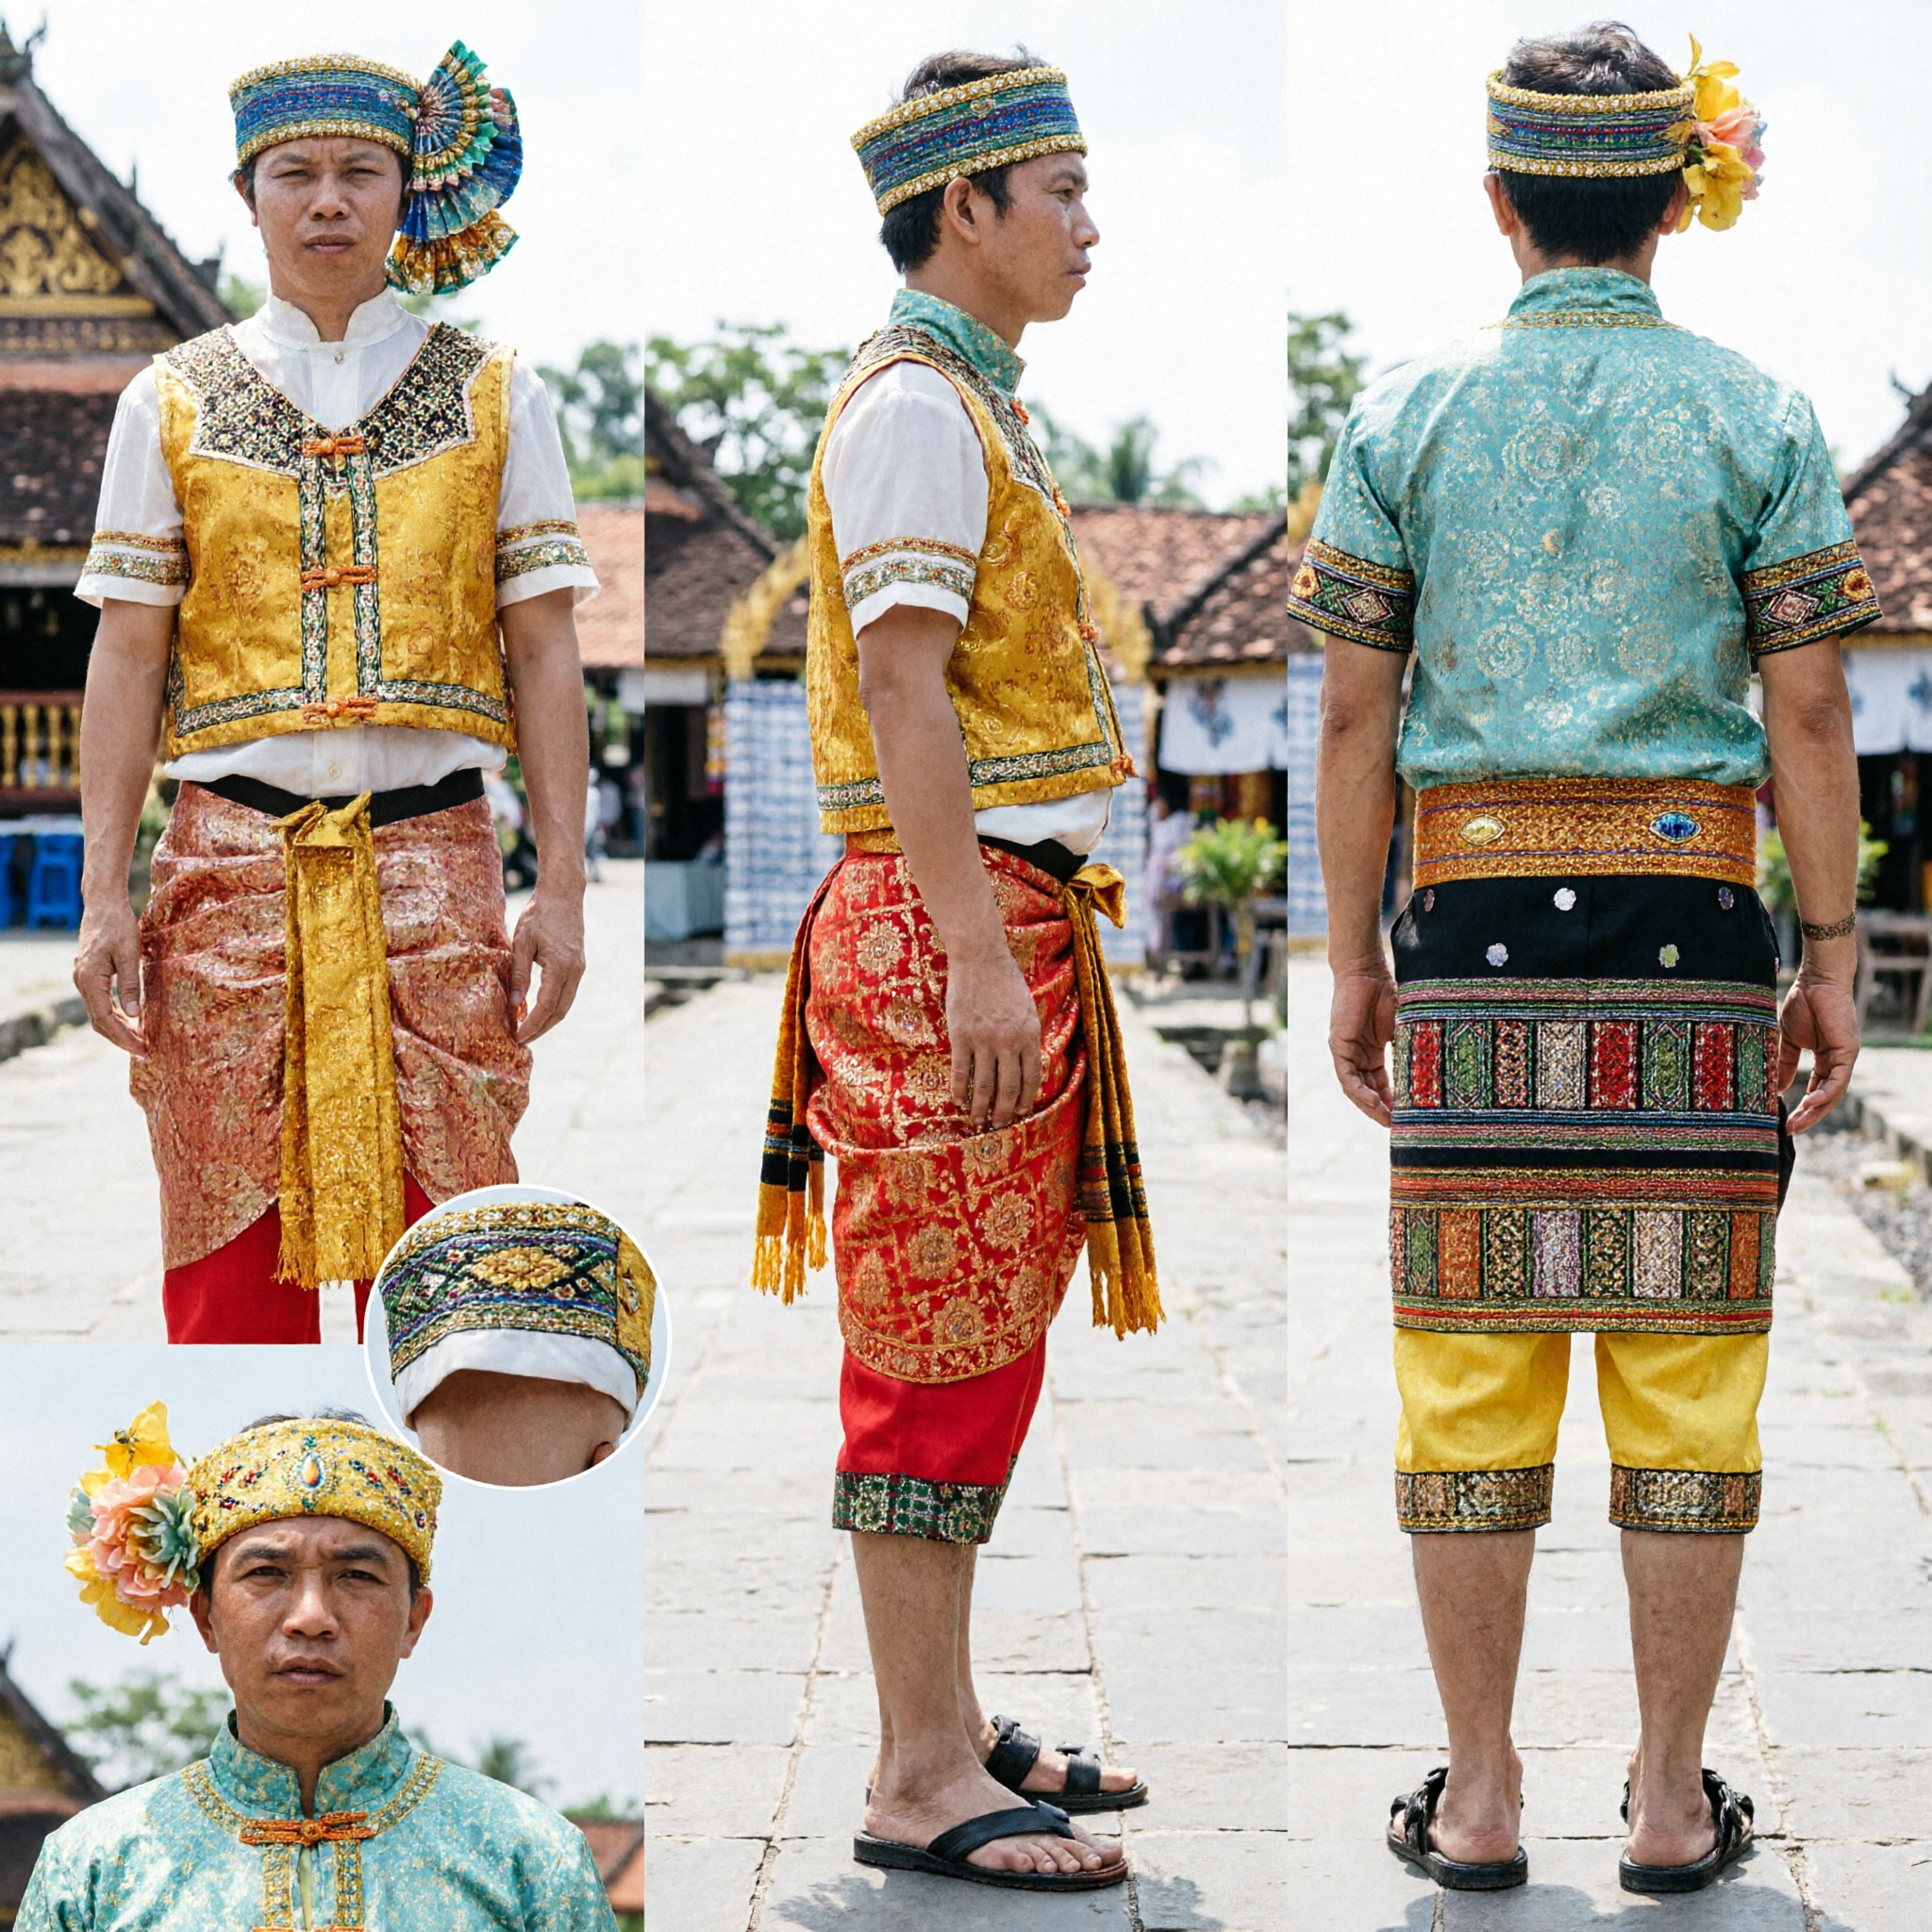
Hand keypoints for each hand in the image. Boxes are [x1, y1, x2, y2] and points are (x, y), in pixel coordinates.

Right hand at [74, 896, 146, 1056]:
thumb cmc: (118, 925)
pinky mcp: (89, 975)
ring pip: (99, 1014)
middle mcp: (82, 982)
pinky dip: (115, 1015)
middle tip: (144, 1053)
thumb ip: (131, 985)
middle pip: (100, 1021)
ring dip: (118, 1029)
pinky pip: (100, 1003)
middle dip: (121, 1039)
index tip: (142, 1049)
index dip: (124, 1037)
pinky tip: (131, 1021)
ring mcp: (83, 979)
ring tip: (140, 1042)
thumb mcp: (129, 954)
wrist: (102, 903)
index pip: (107, 1018)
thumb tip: (135, 1015)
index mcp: (90, 979)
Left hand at [509, 884, 585, 1043]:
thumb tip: (513, 1004)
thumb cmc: (539, 915)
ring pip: (565, 1004)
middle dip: (541, 1029)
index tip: (518, 1037)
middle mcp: (574, 972)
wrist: (563, 894)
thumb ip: (518, 975)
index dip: (532, 1025)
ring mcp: (579, 969)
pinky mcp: (577, 965)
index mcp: (560, 967)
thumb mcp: (521, 943)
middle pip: (559, 1012)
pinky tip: (538, 1008)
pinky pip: (567, 993)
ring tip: (529, 1029)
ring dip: (548, 1020)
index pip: (546, 1006)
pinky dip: (554, 1006)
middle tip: (522, 1040)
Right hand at [945, 947, 1041, 1130]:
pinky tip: (959, 1101)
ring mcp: (984, 1040)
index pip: (1031, 1077)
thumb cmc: (1005, 980)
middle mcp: (1009, 1041)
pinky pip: (961, 1071)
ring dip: (981, 1107)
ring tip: (978, 1121)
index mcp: (1029, 1035)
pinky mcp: (961, 1036)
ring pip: (984, 1085)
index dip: (1025, 1098)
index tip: (1020, 1112)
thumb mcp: (1028, 1008)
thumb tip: (1027, 1065)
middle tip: (999, 1124)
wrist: (980, 957)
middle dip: (1004, 1111)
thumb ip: (1028, 1036)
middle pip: (1008, 1087)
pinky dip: (960, 1090)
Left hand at [1330, 965, 1396, 1125]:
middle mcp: (1357, 1056)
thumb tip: (1432, 1074)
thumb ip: (1410, 1050)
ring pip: (1355, 1088)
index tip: (1407, 1117)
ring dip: (1370, 1106)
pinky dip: (1359, 1091)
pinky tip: (1373, 1103)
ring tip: (1387, 1120)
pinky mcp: (1338, 1046)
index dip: (1392, 1102)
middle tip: (1398, 1127)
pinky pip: (1346, 1076)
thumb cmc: (1388, 994)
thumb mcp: (1404, 1030)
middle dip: (1381, 1110)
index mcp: (1371, 1053)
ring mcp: (1346, 1052)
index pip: (1380, 1085)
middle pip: (1367, 1091)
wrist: (1368, 972)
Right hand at [1778, 971, 1858, 1131]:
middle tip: (1790, 1130)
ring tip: (1797, 1123)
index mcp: (1826, 1059)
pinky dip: (1825, 1094)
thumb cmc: (1803, 1003)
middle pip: (1826, 1098)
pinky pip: (1838, 1080)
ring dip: (1816, 1111)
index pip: (1816, 1090)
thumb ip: (1786, 1063)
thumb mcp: (1788, 1039)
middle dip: (1809, 1116)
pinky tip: (1810, 1103)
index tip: (1785, 1121)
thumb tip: (1779, 1087)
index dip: (1803, 1108)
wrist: (1816, 981)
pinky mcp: (1848, 1051)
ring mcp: (1845, 1057)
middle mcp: (1838, 1062)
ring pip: (1834, 1093)